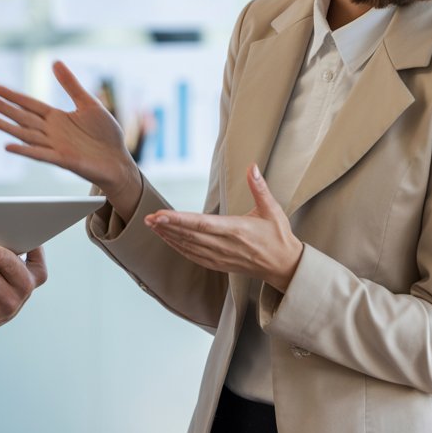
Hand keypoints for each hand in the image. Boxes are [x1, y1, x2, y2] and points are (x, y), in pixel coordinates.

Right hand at [0, 61, 142, 212]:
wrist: (118, 160)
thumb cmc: (105, 134)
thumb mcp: (88, 103)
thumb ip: (70, 84)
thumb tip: (55, 62)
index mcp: (56, 117)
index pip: (27, 103)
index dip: (10, 95)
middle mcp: (51, 131)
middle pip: (22, 117)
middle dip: (3, 108)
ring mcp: (54, 146)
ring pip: (26, 135)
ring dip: (8, 128)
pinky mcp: (63, 159)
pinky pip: (40, 154)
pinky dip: (25, 150)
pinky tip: (9, 146)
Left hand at [145, 164, 303, 291]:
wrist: (284, 266)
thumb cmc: (278, 236)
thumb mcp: (272, 209)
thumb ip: (259, 188)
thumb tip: (252, 166)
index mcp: (236, 230)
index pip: (202, 224)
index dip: (179, 220)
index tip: (160, 215)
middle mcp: (225, 245)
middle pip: (189, 236)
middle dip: (167, 227)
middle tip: (147, 218)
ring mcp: (220, 257)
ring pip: (188, 247)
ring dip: (168, 236)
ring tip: (152, 226)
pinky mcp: (219, 264)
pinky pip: (193, 256)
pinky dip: (178, 248)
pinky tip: (168, 240)